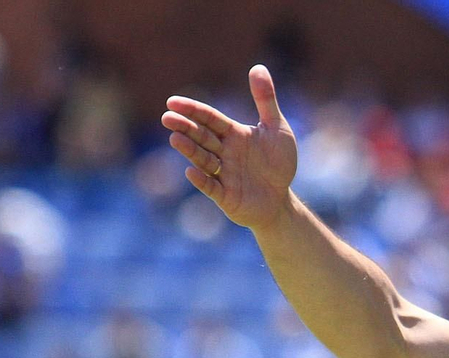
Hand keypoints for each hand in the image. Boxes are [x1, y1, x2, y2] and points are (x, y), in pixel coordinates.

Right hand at [161, 65, 298, 231]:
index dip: (193, 110)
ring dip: (190, 150)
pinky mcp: (226, 196)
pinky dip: (202, 180)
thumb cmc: (277, 163)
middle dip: (186, 127)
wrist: (281, 200)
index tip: (173, 102)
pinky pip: (212, 188)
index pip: (210, 119)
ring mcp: (223, 174)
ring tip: (175, 139)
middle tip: (167, 117)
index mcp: (233, 134)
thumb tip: (258, 66)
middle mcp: (225, 152)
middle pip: (202, 137)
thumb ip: (265, 100)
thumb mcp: (276, 128)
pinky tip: (191, 172)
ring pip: (204, 160)